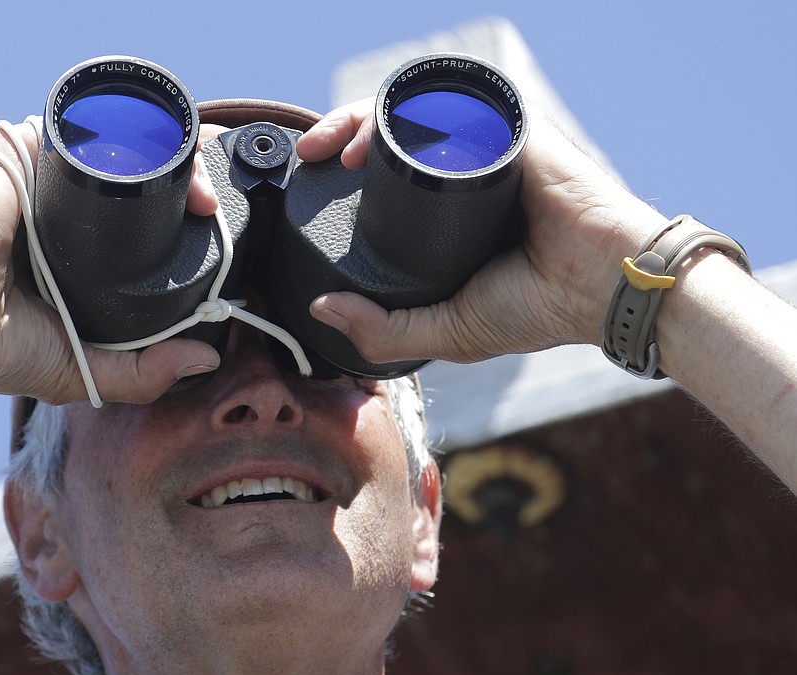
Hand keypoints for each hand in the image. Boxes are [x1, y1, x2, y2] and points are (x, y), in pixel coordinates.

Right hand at [0, 118, 224, 404]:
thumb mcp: (82, 368)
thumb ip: (143, 372)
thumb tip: (205, 358)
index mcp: (72, 250)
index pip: (137, 219)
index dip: (179, 214)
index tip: (214, 226)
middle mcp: (58, 206)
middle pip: (134, 177)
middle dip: (184, 179)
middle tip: (213, 207)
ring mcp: (39, 174)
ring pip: (116, 147)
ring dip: (165, 154)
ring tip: (200, 186)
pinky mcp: (20, 149)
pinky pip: (82, 129)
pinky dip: (125, 132)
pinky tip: (164, 149)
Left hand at [297, 101, 664, 364]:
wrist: (604, 287)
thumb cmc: (539, 309)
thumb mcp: (447, 330)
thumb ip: (384, 331)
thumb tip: (322, 307)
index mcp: (447, 213)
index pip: (386, 177)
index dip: (344, 170)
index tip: (310, 179)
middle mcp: (464, 174)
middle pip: (391, 136)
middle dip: (341, 132)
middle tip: (310, 154)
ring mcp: (487, 148)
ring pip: (415, 113)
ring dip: (366, 115)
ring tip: (334, 144)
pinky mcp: (511, 130)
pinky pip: (453, 104)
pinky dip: (412, 109)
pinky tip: (378, 132)